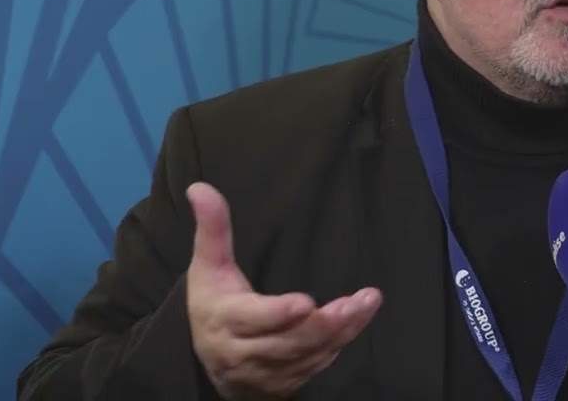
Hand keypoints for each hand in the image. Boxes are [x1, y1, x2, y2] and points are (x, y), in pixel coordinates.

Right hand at [185, 182, 381, 399]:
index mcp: (225, 321)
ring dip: (342, 331)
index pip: (253, 319)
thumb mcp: (208, 266)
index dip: (278, 314)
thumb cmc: (214, 302)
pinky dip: (340, 342)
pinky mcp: (288, 380)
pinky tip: (358, 318)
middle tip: (355, 302)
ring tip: (368, 302)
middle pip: (288, 342)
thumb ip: (213, 229)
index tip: (306, 302)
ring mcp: (268, 371)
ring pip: (309, 354)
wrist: (211, 361)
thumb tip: (200, 187)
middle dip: (324, 324)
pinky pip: (318, 364)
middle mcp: (245, 352)